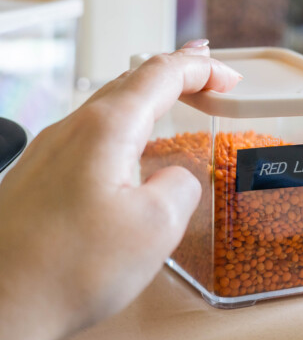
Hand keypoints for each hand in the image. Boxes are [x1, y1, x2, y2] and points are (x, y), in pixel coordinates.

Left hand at [0, 41, 240, 339]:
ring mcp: (48, 153)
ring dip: (148, 100)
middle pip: (131, 82)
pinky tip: (129, 151)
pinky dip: (124, 128)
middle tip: (207, 77)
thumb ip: (181, 186)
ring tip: (173, 102)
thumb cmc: (67, 270)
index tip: (228, 78)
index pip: (161, 74)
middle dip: (175, 74)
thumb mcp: (157, 227)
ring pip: (107, 108)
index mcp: (106, 129)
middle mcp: (71, 130)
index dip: (201, 70)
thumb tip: (176, 178)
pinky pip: (89, 136)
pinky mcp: (37, 179)